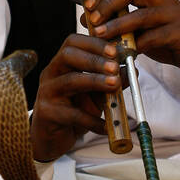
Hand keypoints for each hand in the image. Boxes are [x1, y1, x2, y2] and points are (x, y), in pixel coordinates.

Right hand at [30, 31, 123, 162]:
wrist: (52, 137)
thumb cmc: (74, 110)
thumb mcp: (95, 93)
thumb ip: (111, 80)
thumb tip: (133, 70)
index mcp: (61, 63)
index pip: (72, 42)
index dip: (94, 43)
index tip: (114, 50)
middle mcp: (51, 74)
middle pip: (68, 56)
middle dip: (94, 59)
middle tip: (115, 67)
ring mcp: (46, 93)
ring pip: (69, 81)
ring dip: (95, 81)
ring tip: (115, 85)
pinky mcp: (47, 113)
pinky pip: (73, 114)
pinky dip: (93, 120)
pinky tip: (107, 125)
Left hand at [82, 0, 179, 75]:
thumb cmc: (168, 38)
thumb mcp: (141, 29)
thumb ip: (120, 22)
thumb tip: (88, 20)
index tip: (88, 5)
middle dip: (109, 4)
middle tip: (93, 19)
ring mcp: (174, 14)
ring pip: (142, 15)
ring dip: (119, 25)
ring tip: (102, 35)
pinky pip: (156, 36)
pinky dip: (140, 44)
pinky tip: (129, 52)